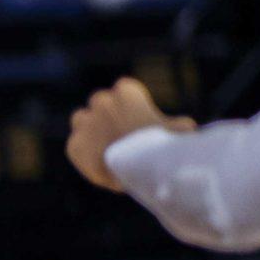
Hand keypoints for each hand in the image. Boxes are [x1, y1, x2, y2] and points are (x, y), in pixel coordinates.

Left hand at [67, 77, 194, 190]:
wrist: (142, 168)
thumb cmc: (165, 146)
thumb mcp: (181, 131)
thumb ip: (177, 126)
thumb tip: (185, 128)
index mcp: (126, 91)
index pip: (124, 91)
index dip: (130, 106)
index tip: (136, 120)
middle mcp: (101, 102)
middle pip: (100, 103)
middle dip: (108, 116)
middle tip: (120, 135)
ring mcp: (85, 123)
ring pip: (81, 120)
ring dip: (90, 129)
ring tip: (104, 147)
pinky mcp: (74, 145)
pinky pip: (75, 145)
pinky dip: (83, 153)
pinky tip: (98, 164)